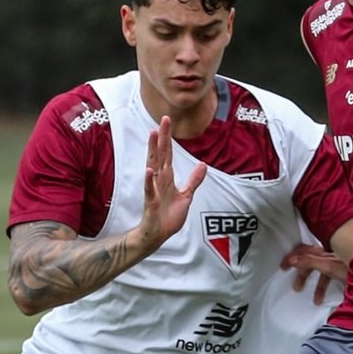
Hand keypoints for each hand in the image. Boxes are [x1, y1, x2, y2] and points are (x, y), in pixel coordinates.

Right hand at [140, 116, 206, 248]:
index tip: (167, 120)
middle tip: (163, 119)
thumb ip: (194, 180)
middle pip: (160, 154)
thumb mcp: (186, 195)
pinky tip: (149, 170)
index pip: (167, 153)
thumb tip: (203, 164)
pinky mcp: (152, 202)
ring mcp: (154, 189)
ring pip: (153, 166)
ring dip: (153, 150)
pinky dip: (149, 181)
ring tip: (152, 135)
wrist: (159, 234)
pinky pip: (150, 190)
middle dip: (161, 136)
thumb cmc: (169, 216)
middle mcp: (159, 179)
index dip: (168, 137)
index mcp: (167, 177)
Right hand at [281, 243, 347, 305]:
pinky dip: (327, 288)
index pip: (303, 251)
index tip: (282, 268)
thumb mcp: (328, 266)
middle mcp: (329, 255)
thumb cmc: (351, 266)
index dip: (291, 257)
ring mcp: (337, 262)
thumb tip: (291, 260)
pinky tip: (328, 299)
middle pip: (310, 261)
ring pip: (321, 272)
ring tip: (315, 301)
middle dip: (302, 274)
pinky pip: (331, 278)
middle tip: (295, 287)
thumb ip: (309, 262)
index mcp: (323, 252)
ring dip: (316, 286)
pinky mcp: (344, 270)